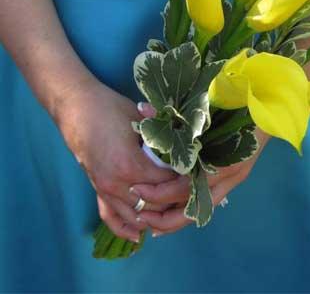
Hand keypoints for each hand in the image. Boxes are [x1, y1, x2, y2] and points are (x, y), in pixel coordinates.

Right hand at [52, 76, 178, 241]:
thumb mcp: (140, 121)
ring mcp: (105, 189)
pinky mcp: (98, 190)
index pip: (166, 182)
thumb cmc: (110, 109)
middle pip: (153, 204)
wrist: (77, 108)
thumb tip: (184, 148)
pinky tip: (138, 235)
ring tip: (174, 209)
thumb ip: (161, 139)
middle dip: (173, 200)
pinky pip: (111, 217)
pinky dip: (125, 227)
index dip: (184, 178)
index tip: (198, 173)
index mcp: (130, 165)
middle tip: (192, 192)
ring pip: (135, 215)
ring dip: (154, 215)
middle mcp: (116, 184)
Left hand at [130, 103, 270, 236]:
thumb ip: (175, 113)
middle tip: (139, 215)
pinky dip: (192, 208)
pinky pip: (211, 200)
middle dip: (164, 218)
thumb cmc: (237, 103)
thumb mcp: (206, 108)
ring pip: (203, 210)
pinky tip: (177, 210)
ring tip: (154, 224)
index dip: (158, 192)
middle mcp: (228, 175)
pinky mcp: (236, 176)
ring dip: (177, 220)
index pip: (183, 187)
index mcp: (220, 160)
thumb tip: (142, 109)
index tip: (136, 189)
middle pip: (193, 209)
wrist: (269, 106)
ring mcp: (235, 178)